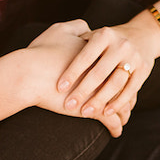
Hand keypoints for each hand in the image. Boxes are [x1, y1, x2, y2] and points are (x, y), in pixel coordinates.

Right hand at [26, 21, 133, 135]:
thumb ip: (76, 27)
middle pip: (125, 86)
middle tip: (130, 106)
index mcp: (101, 53)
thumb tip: (86, 28)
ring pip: (122, 105)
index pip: (119, 65)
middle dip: (129, 97)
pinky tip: (116, 132)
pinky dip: (116, 128)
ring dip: (124, 114)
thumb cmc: (40, 53)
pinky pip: (112, 121)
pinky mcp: (95, 108)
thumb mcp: (60, 30)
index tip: (123, 84)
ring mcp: (103, 90)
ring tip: (124, 121)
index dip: (123, 76)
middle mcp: (107, 71)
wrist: (29, 73)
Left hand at [55, 22, 159, 125]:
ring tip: (85, 112)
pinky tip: (105, 113)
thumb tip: (54, 53)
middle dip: (83, 91)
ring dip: (99, 100)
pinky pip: (130, 90)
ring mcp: (134, 58)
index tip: (59, 88)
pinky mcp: (144, 70)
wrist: (142, 36)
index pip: (85, 56)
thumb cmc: (107, 41)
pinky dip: (118, 103)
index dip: (72, 72)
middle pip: (99, 72)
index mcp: (104, 34)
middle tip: (69, 105)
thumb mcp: (93, 34)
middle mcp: (121, 45)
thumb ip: (78, 41)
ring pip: (115, 83)